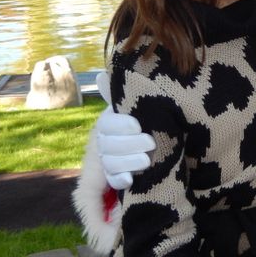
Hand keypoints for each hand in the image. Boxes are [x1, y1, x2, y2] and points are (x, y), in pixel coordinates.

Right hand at [95, 71, 155, 189]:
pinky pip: (113, 180)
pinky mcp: (115, 176)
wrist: (155, 138)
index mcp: (109, 121)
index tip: (138, 126)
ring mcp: (107, 159)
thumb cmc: (145, 117)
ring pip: (111, 163)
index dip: (120, 126)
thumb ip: (123, 94)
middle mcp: (104, 140)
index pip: (106, 124)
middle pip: (108, 145)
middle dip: (130, 145)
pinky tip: (131, 179)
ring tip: (147, 160)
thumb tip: (100, 76)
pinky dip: (121, 180)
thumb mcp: (138, 104)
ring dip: (128, 162)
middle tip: (151, 143)